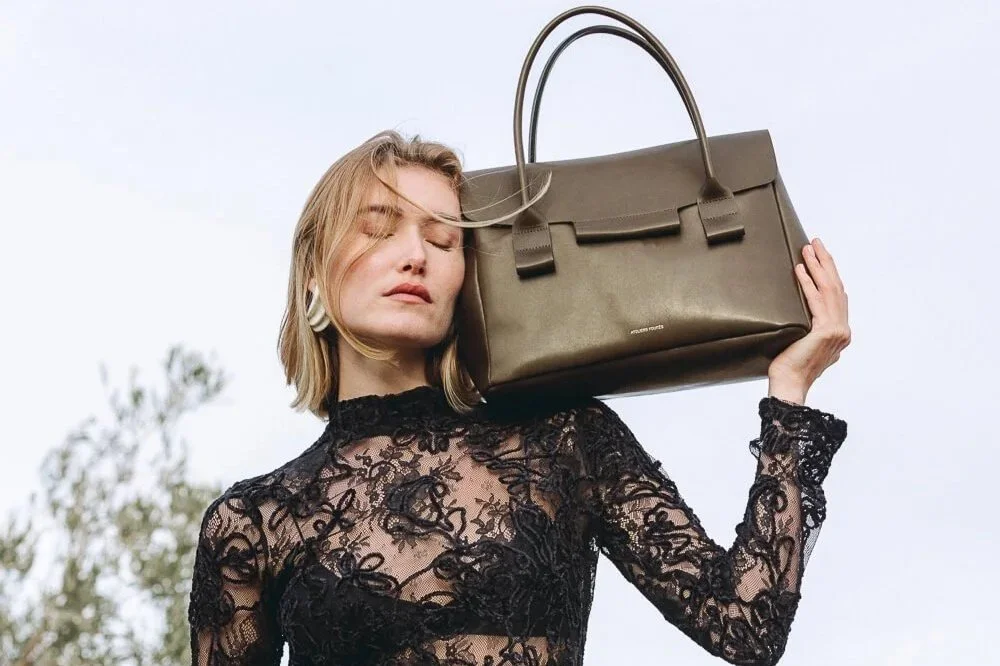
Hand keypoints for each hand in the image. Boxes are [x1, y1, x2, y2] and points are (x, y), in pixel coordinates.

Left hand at [768, 238, 850, 389]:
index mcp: (840, 333)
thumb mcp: (804, 342)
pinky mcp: (826, 332)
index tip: (821, 257)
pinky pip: (815, 301)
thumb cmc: (789, 367)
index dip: (830, 274)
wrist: (789, 385)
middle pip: (836, 287)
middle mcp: (843, 331)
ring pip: (829, 290)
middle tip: (816, 243)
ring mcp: (837, 331)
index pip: (838, 296)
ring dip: (817, 266)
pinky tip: (800, 269)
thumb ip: (809, 328)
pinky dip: (807, 283)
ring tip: (808, 249)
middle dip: (826, 263)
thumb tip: (800, 313)